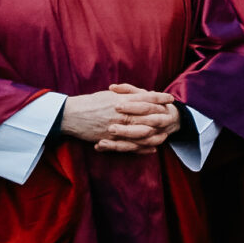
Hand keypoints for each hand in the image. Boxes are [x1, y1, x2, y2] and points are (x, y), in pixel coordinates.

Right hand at [60, 84, 178, 153]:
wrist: (71, 115)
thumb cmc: (90, 103)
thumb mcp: (109, 95)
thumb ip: (125, 95)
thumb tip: (140, 95)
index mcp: (122, 100)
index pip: (147, 98)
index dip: (160, 98)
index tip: (171, 98)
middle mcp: (122, 113)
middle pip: (149, 116)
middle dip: (163, 117)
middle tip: (173, 118)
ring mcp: (118, 128)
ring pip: (143, 133)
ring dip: (156, 134)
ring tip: (165, 134)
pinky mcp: (112, 140)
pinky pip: (132, 146)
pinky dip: (143, 147)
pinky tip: (152, 148)